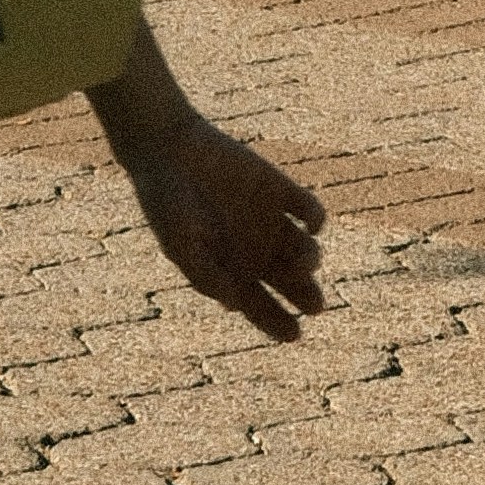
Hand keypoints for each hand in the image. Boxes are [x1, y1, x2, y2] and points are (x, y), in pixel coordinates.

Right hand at [117, 107, 328, 336]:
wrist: (169, 149)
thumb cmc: (167, 203)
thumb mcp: (180, 245)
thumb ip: (206, 276)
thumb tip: (236, 304)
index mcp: (229, 270)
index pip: (260, 306)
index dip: (278, 323)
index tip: (294, 335)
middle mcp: (255, 249)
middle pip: (290, 283)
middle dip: (305, 296)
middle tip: (314, 304)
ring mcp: (270, 220)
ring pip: (305, 251)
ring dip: (310, 261)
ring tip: (304, 263)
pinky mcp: (280, 189)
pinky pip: (310, 210)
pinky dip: (316, 219)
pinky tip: (312, 226)